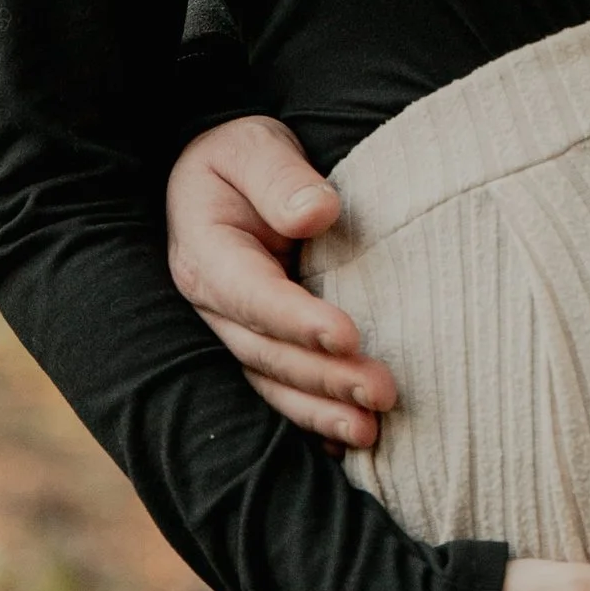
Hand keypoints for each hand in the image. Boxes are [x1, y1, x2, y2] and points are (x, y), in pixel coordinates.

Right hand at [165, 114, 399, 448]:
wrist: (223, 176)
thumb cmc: (242, 158)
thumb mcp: (254, 147)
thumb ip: (281, 178)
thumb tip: (318, 213)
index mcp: (207, 255)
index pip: (253, 295)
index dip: (299, 320)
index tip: (349, 334)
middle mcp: (213, 305)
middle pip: (268, 352)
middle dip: (325, 378)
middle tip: (382, 391)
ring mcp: (232, 333)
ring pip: (273, 382)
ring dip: (321, 411)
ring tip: (370, 431)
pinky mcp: (257, 346)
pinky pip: (281, 392)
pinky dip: (312, 422)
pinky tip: (347, 443)